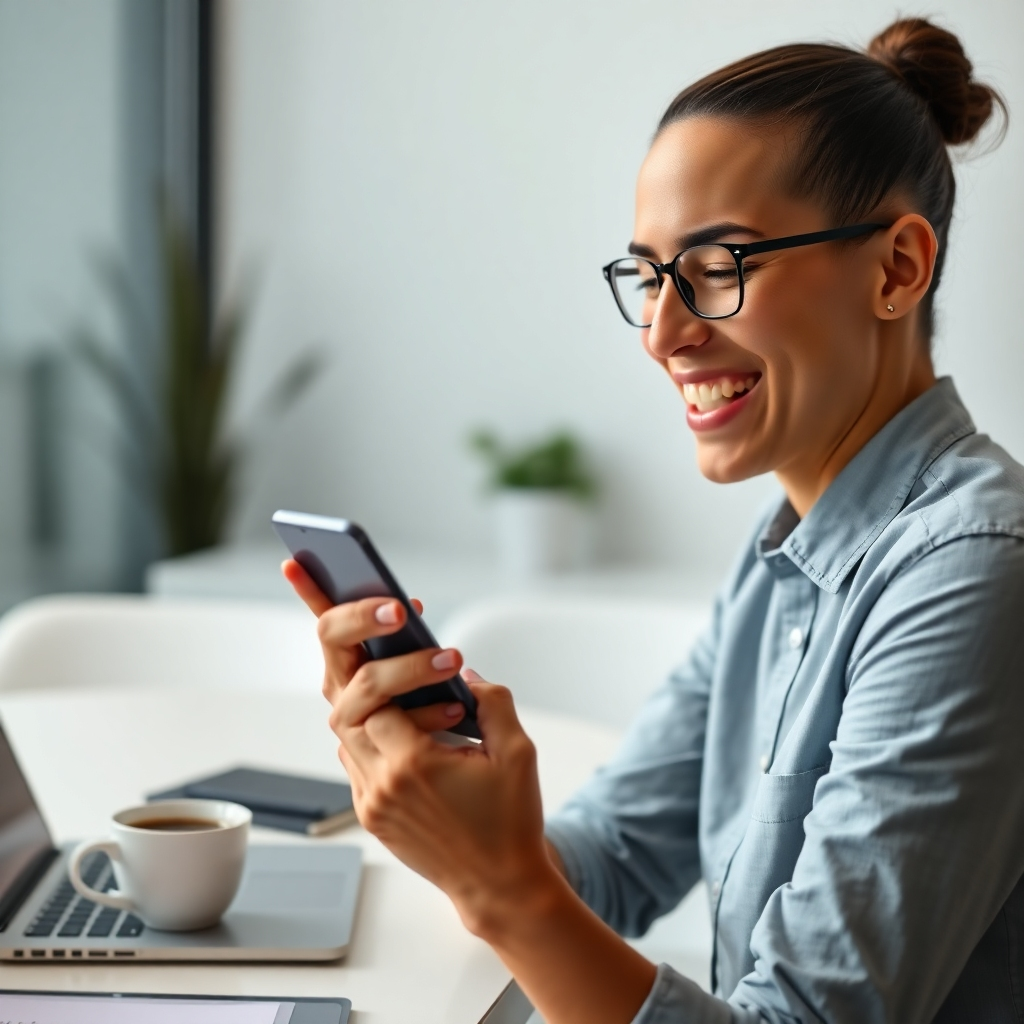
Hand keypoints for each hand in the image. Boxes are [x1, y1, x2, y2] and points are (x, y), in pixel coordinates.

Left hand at [284, 559, 656, 1023]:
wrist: (498, 888)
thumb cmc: (511, 820)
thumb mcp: (516, 752)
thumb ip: (493, 700)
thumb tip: (463, 672)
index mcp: (412, 765)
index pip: (375, 693)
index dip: (396, 658)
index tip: (414, 627)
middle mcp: (379, 782)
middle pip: (340, 700)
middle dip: (343, 642)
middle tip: (328, 589)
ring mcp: (369, 800)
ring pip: (343, 725)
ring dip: (359, 684)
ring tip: (361, 633)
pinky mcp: (370, 811)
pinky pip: (354, 751)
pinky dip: (369, 720)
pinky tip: (391, 698)